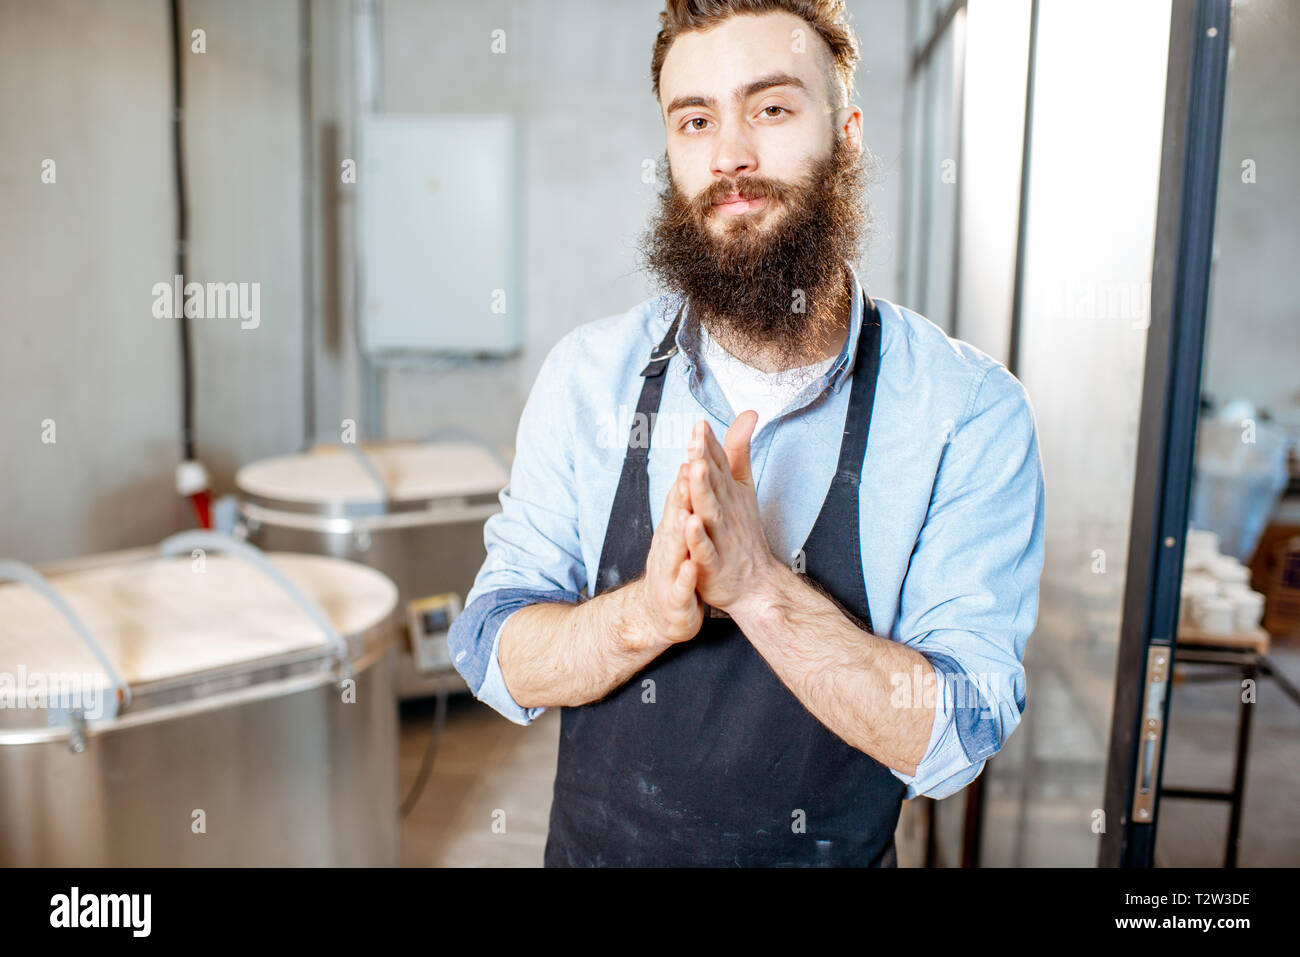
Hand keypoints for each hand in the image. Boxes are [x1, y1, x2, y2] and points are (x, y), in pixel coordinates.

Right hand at [632, 461, 704, 647]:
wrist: (660, 613)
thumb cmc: (676, 566)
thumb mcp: (682, 529)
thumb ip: (688, 497)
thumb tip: (693, 460)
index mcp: (674, 527)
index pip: (680, 494)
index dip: (688, 470)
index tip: (697, 444)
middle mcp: (669, 544)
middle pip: (675, 515)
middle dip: (682, 492)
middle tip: (689, 467)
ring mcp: (670, 571)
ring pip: (675, 549)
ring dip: (680, 531)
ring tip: (688, 514)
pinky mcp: (676, 598)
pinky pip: (682, 586)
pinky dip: (686, 576)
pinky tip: (691, 566)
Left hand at [682, 413, 782, 613]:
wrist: (756, 582)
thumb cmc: (743, 531)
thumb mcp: (742, 486)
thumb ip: (739, 451)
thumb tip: (748, 414)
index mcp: (729, 492)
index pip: (718, 463)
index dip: (708, 444)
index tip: (700, 424)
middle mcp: (725, 511)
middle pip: (713, 482)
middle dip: (705, 459)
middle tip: (697, 438)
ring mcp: (720, 536)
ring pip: (709, 510)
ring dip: (701, 490)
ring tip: (694, 468)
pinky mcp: (713, 563)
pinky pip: (704, 548)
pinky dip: (697, 536)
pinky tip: (690, 522)